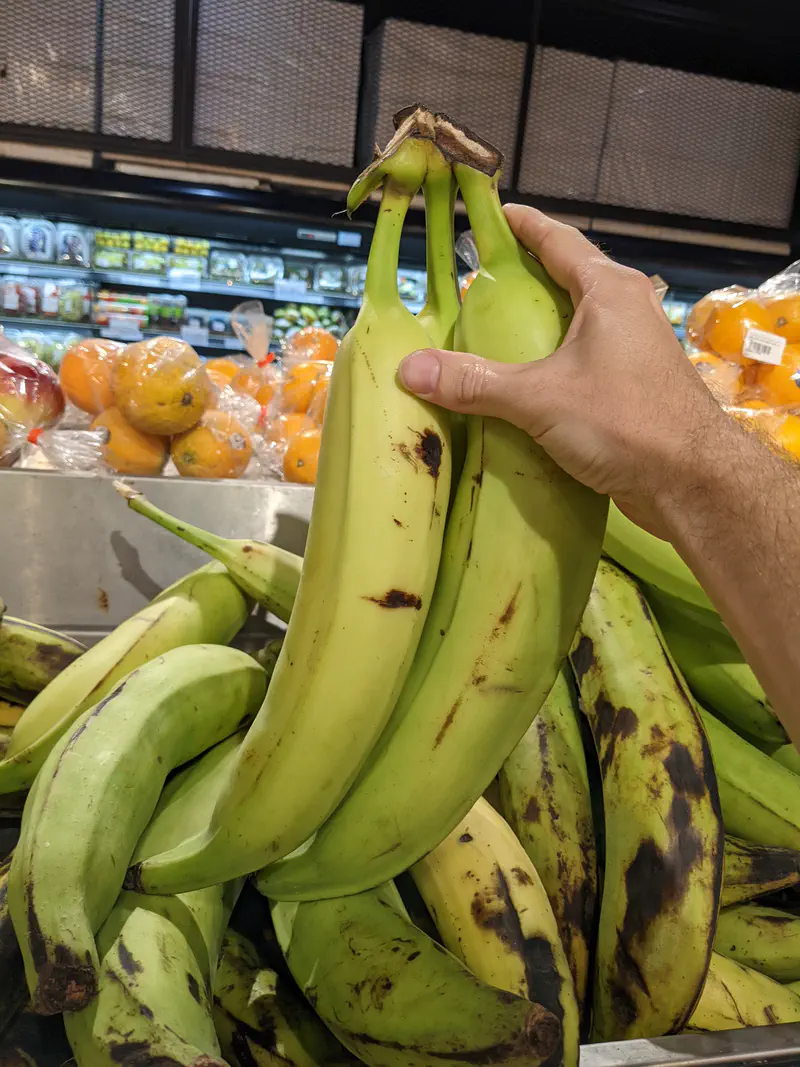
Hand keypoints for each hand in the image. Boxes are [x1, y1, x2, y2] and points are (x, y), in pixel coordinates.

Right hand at [400, 204, 734, 535]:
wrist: (692, 483)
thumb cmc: (625, 422)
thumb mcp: (540, 398)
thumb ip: (475, 383)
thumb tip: (408, 369)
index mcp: (609, 291)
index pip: (558, 240)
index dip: (521, 225)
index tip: (489, 215)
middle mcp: (628, 310)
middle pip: (569, 279)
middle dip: (524, 278)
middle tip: (477, 285)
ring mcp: (636, 350)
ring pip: (579, 323)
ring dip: (540, 325)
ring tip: (494, 336)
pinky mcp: (636, 387)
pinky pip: (586, 360)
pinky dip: (554, 363)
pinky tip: (526, 386)